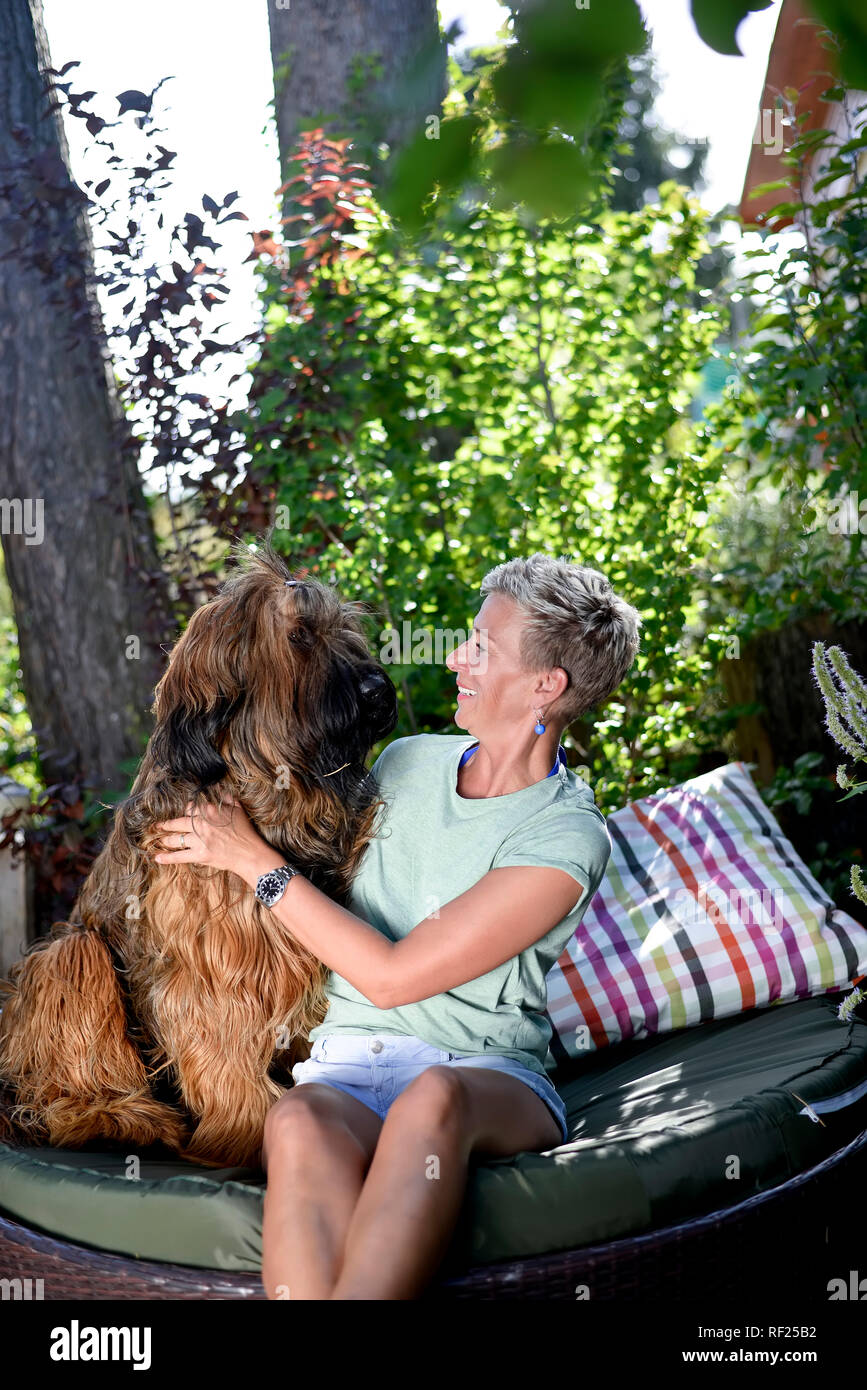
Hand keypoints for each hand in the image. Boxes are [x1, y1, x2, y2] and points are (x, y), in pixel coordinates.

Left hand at [153, 798, 282, 884]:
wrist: (249, 852)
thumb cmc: (245, 831)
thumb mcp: (237, 810)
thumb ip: (227, 799)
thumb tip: (221, 790)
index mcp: (208, 811)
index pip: (189, 808)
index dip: (185, 812)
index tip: (183, 815)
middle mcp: (201, 824)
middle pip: (177, 823)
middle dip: (164, 825)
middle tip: (156, 827)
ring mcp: (199, 840)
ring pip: (175, 839)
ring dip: (164, 840)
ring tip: (157, 841)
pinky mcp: (199, 855)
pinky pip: (179, 856)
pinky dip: (167, 858)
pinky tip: (157, 858)